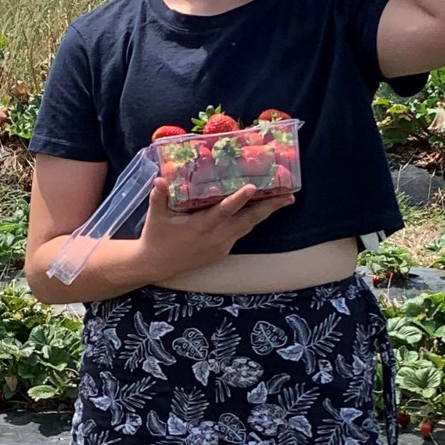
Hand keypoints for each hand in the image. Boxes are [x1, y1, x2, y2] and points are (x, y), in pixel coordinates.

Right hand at [134, 175, 295, 279]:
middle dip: (269, 208)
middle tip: (288, 196)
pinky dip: (251, 221)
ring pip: (248, 227)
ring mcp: (221, 245)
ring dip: (265, 213)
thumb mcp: (155, 217)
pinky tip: (261, 211)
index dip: (238, 199)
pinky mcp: (222, 251)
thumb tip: (161, 178)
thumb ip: (159, 197)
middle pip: (247, 220)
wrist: (156, 266)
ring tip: (283, 200)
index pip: (222, 211)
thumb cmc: (156, 238)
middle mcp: (215, 237)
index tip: (252, 188)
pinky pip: (240, 233)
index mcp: (199, 226)